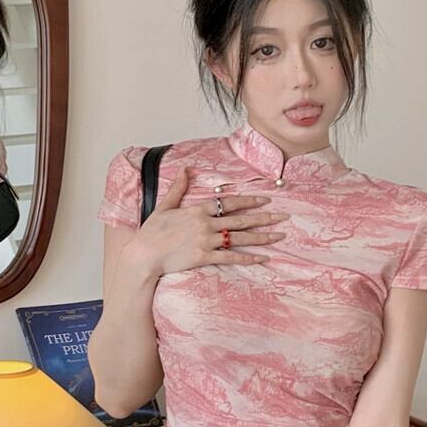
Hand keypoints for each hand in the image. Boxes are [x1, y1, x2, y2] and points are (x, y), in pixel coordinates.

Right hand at [132, 165, 289, 276]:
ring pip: (240, 237)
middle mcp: (205, 224)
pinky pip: (231, 257)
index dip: (249, 201)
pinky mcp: (203, 257)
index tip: (266, 200)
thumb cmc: (152, 232)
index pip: (229, 203)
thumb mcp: (165, 206)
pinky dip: (248, 257)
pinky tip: (263, 257)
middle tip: (283, 217)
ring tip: (279, 236)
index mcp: (197, 210)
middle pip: (241, 219)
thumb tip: (184, 169)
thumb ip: (178, 188)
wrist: (143, 255)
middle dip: (264, 218)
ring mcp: (206, 241)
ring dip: (262, 237)